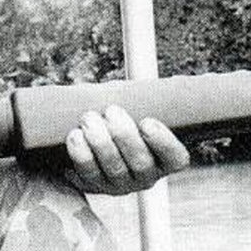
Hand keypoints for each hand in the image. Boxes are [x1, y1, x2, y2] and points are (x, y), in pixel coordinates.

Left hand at [62, 105, 189, 195]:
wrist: (89, 133)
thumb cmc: (119, 115)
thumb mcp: (136, 106)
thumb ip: (144, 95)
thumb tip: (148, 64)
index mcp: (164, 158)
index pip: (175, 158)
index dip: (164, 143)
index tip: (147, 121)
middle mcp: (145, 176)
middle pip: (141, 163)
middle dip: (124, 136)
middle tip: (111, 111)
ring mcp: (120, 184)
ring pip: (115, 169)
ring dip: (101, 142)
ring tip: (89, 118)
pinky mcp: (94, 186)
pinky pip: (88, 175)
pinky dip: (82, 154)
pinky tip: (75, 136)